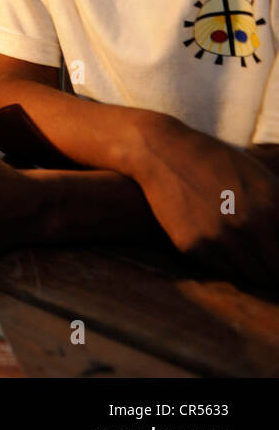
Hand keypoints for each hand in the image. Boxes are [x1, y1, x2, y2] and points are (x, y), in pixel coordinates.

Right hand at [130, 115, 278, 286]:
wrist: (162, 152)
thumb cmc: (215, 161)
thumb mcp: (260, 177)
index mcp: (274, 204)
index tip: (273, 247)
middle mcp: (251, 224)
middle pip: (276, 270)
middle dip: (274, 268)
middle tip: (266, 261)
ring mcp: (221, 238)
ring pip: (252, 277)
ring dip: (253, 271)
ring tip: (247, 257)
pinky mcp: (193, 246)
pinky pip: (223, 271)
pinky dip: (226, 264)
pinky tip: (219, 246)